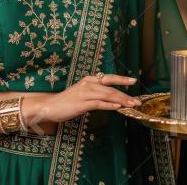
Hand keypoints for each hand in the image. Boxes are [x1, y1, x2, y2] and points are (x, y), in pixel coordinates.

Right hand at [24, 74, 140, 124]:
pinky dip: (109, 106)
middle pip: (111, 88)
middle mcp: (88, 84)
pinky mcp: (82, 103)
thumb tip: (112, 98)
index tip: (133, 81)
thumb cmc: (66, 101)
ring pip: (107, 95)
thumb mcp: (82, 94)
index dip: (122, 79)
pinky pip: (98, 104)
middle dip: (125, 95)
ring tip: (131, 105)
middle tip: (137, 101)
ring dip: (121, 100)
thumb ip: (96, 94)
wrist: (49, 106)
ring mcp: (85, 93)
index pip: (109, 78)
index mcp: (89, 80)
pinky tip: (117, 108)